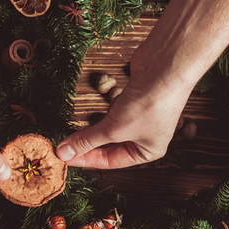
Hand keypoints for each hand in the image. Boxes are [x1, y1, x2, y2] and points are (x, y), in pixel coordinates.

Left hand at [56, 48, 193, 168]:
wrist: (166, 66)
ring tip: (68, 132)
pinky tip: (84, 114)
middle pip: (109, 146)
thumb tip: (64, 153)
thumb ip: (87, 140)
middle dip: (86, 145)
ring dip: (90, 129)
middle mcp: (145, 136)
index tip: (64, 157)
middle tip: (62, 146)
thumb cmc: (149, 104)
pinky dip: (97, 113)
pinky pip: (111, 111)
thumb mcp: (114, 129)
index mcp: (147, 151)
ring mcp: (140, 115)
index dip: (85, 159)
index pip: (110, 161)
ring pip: (109, 128)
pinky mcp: (133, 97)